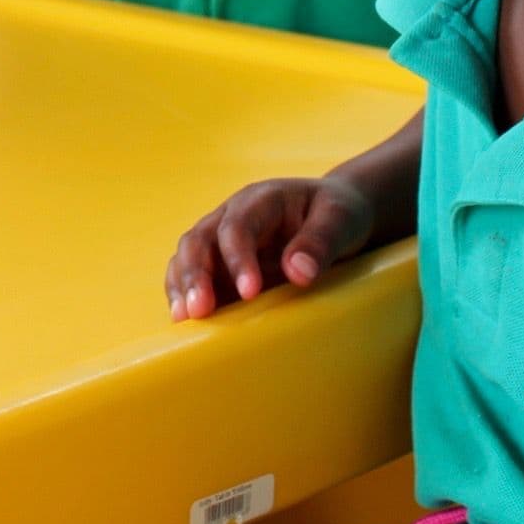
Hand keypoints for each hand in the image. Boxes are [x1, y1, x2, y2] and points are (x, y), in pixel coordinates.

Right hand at [164, 175, 375, 320]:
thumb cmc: (338, 214)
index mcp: (260, 201)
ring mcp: (222, 241)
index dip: (238, 258)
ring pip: (188, 257)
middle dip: (196, 274)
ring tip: (185, 319)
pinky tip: (186, 322)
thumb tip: (298, 272)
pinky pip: (193, 277)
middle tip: (200, 310)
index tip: (249, 293)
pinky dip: (185, 296)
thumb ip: (321, 241)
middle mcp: (231, 217)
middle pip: (199, 239)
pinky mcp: (222, 266)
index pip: (237, 226)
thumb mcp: (341, 219)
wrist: (334, 215)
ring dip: (183, 286)